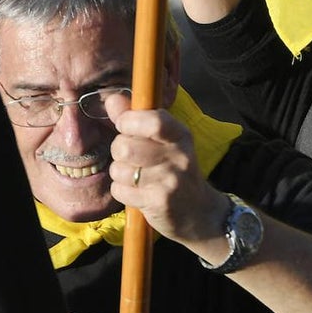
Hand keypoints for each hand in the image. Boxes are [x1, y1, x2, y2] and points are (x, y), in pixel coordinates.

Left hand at [105, 95, 229, 245]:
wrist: (199, 213)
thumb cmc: (174, 171)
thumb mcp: (164, 141)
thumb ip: (136, 119)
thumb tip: (112, 99)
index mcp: (180, 134)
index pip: (152, 120)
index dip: (129, 120)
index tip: (125, 125)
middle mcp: (178, 156)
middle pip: (125, 146)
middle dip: (118, 150)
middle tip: (130, 157)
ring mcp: (169, 181)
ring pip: (119, 169)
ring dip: (120, 173)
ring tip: (135, 177)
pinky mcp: (159, 203)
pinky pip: (120, 191)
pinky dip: (122, 192)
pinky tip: (137, 193)